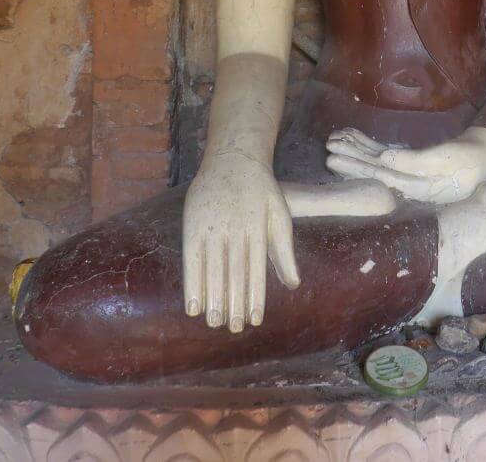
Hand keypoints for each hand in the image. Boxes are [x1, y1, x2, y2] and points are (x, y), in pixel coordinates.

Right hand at [182, 153, 299, 331]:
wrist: (233, 158)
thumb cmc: (260, 190)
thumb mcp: (280, 213)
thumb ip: (284, 249)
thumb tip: (293, 283)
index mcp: (257, 227)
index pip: (256, 269)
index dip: (255, 296)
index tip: (254, 320)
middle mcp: (234, 228)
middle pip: (233, 273)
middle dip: (233, 303)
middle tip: (233, 328)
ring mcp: (211, 226)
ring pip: (212, 268)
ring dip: (213, 299)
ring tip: (215, 323)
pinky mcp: (192, 224)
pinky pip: (192, 259)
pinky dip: (192, 283)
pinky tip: (193, 306)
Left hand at [325, 126, 485, 203]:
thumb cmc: (470, 159)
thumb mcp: (445, 159)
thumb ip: (416, 162)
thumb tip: (385, 159)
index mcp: (415, 189)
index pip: (379, 178)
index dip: (357, 167)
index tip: (336, 158)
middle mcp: (407, 185)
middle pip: (372, 171)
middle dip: (349, 159)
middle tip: (326, 149)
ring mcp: (408, 174)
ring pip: (376, 161)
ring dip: (355, 150)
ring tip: (333, 141)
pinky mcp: (410, 163)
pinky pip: (385, 154)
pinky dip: (368, 145)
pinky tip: (353, 136)